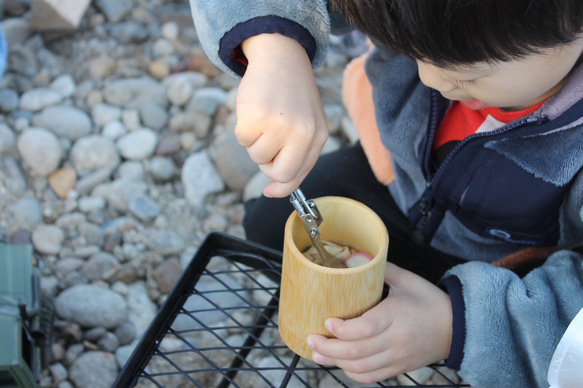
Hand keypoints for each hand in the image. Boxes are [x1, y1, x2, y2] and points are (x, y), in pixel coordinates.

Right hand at [237, 34, 327, 197]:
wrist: (280, 57)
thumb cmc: (291, 95)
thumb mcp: (305, 124)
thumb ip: (295, 156)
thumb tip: (272, 191)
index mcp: (318, 136)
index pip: (299, 175)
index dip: (282, 187)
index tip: (269, 190)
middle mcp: (303, 132)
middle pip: (279, 173)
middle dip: (267, 165)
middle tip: (267, 143)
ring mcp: (280, 124)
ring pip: (257, 156)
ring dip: (255, 142)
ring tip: (264, 118)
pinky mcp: (257, 116)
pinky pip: (242, 139)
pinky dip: (243, 128)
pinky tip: (254, 109)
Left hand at [306, 262, 452, 383]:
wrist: (457, 328)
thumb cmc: (430, 301)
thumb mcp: (408, 280)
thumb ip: (382, 269)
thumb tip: (356, 258)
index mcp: (397, 315)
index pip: (366, 328)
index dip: (342, 329)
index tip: (326, 321)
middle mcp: (396, 340)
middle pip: (357, 351)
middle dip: (329, 348)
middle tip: (311, 339)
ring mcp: (397, 357)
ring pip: (361, 367)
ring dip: (335, 362)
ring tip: (317, 353)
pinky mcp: (398, 368)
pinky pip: (371, 376)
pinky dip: (352, 372)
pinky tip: (339, 364)